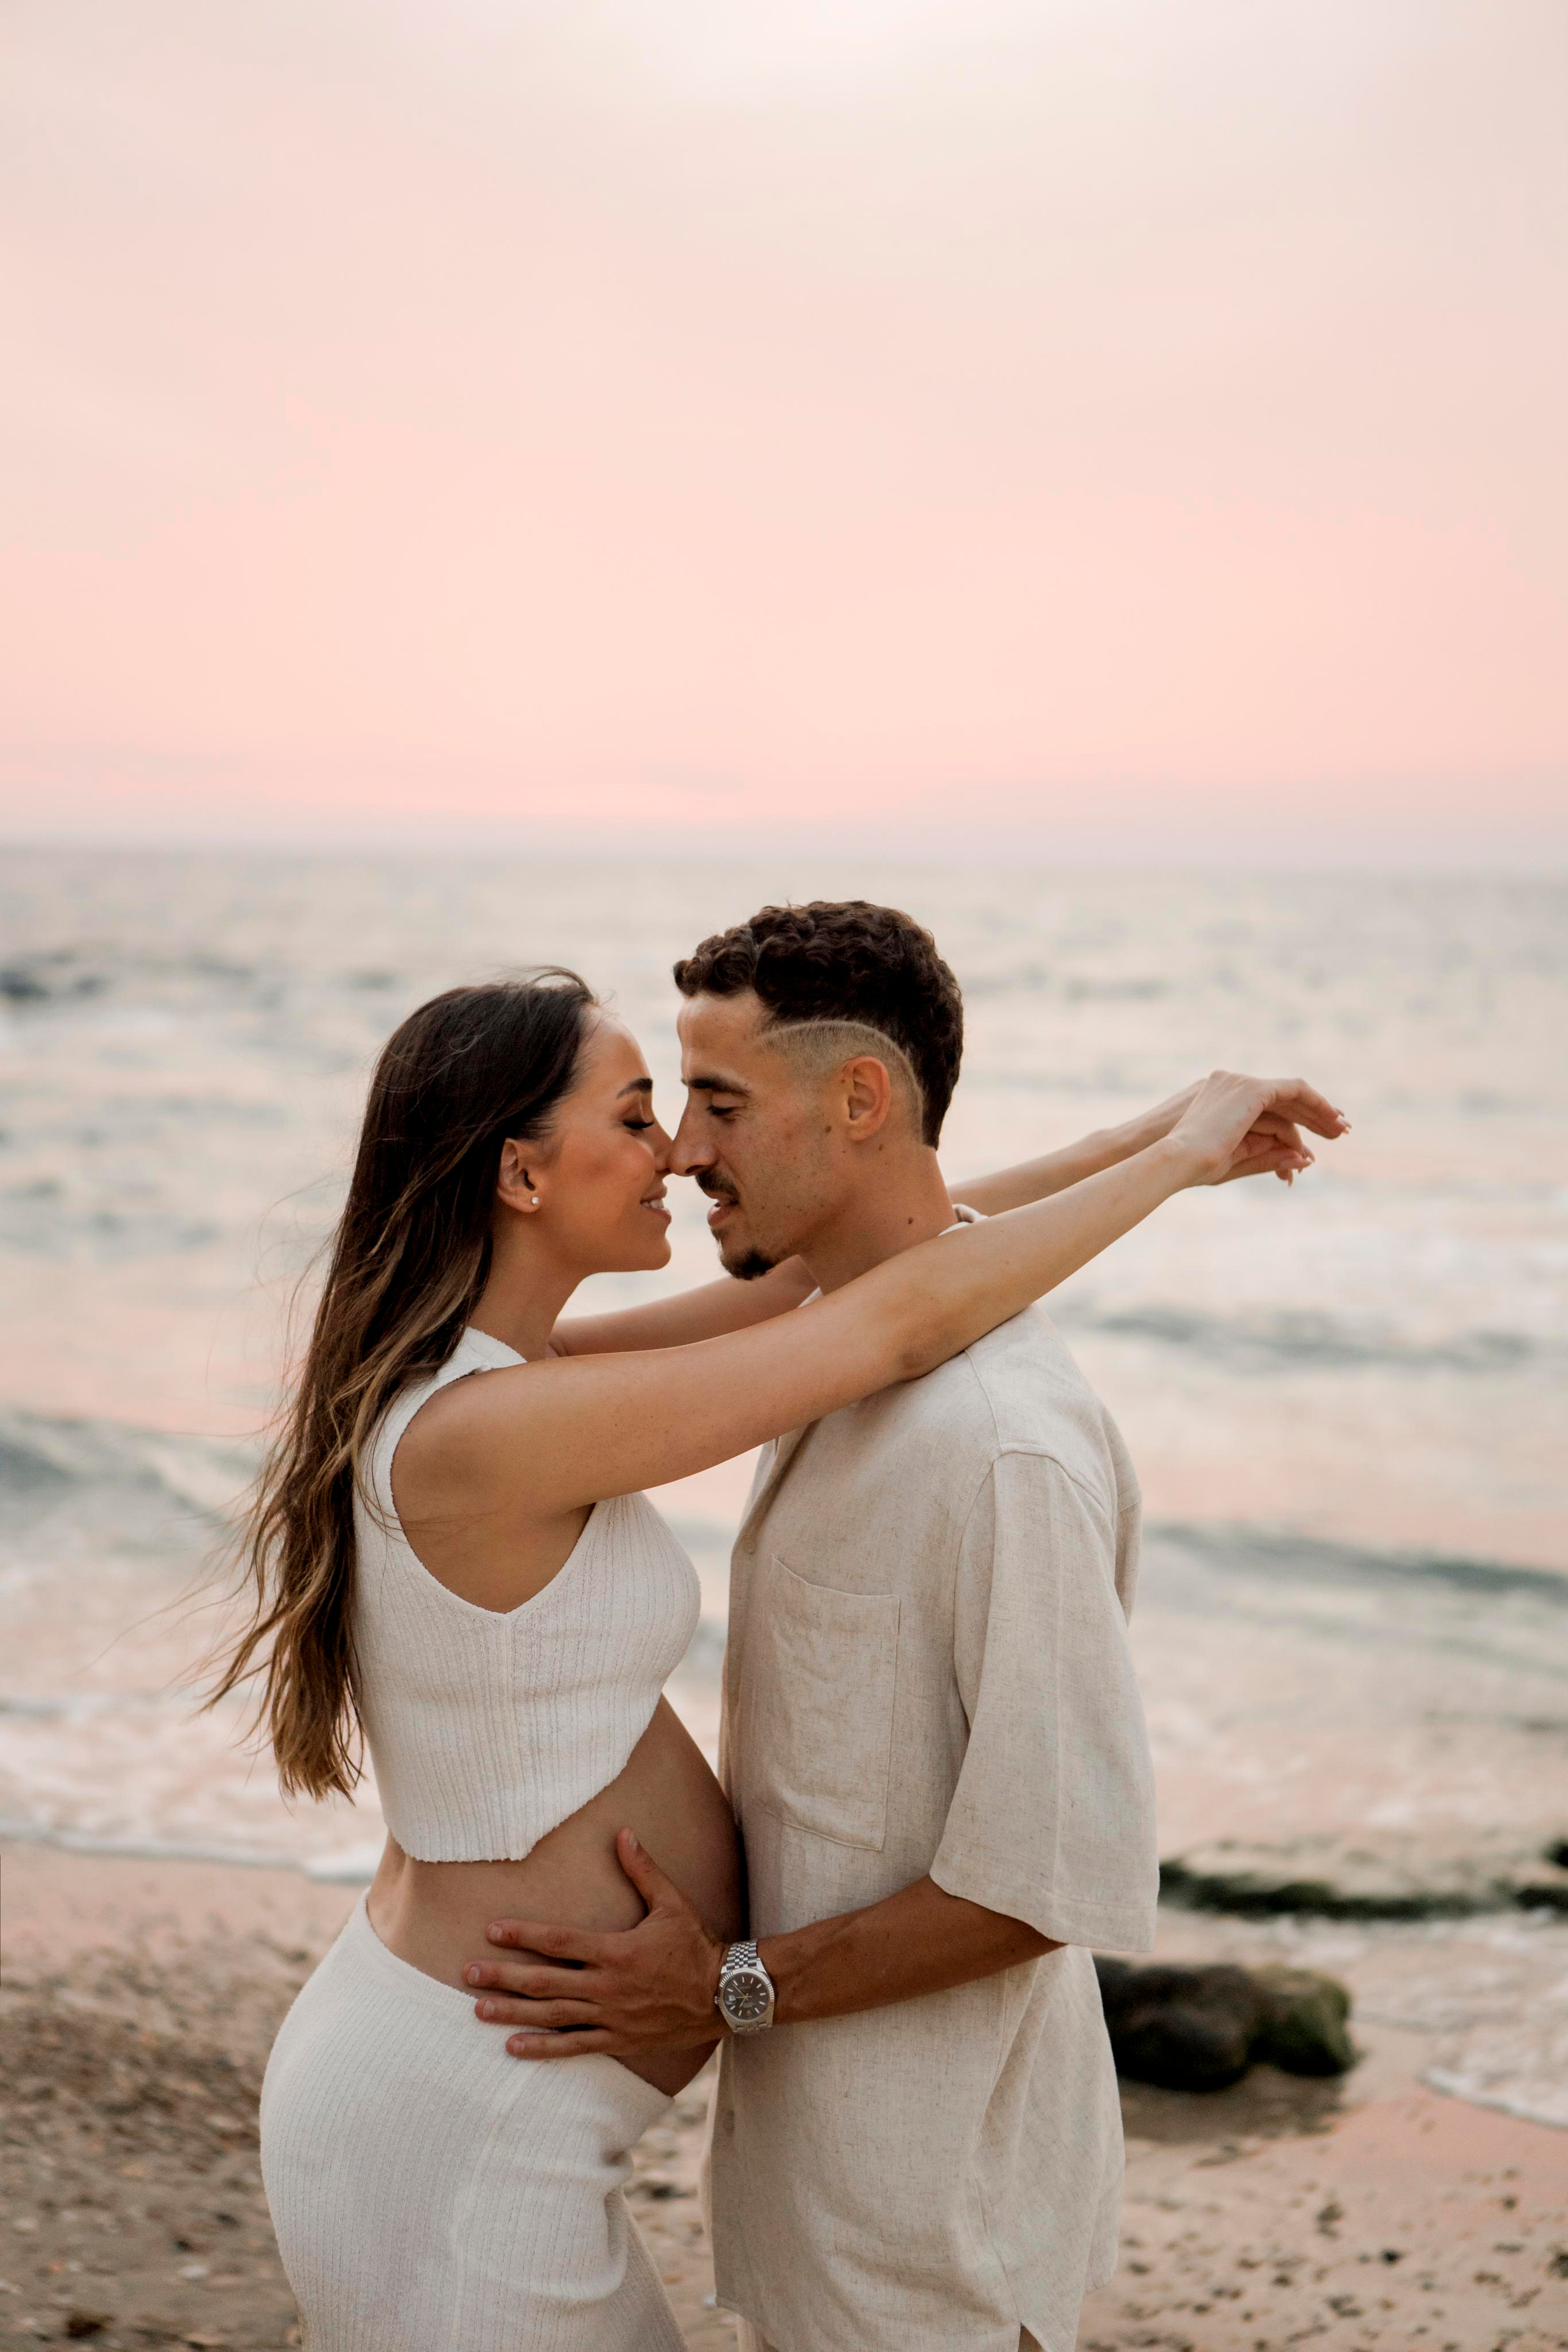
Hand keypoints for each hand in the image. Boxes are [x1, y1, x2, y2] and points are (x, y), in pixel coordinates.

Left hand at [466, 1830, 728, 2061]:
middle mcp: (607, 1985)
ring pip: (551, 2015)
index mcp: (616, 1950)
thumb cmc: (695, 1946)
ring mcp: (610, 2016)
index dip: (524, 1935)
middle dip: (503, 1976)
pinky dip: (542, 2048)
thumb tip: (623, 1832)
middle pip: (544, 1981)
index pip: (559, 1941)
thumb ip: (643, 1870)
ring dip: (512, 2012)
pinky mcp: (617, 2040)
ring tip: (478, 2010)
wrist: (723, 1995)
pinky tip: (513, 2048)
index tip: (492, 1930)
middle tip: (467, 1973)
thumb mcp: (672, 1903)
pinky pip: (573, 2046)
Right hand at [1165, 1072, 1349, 1189]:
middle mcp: (1230, 1084)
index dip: (1294, 1123)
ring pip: (1292, 1094)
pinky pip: (1294, 1090)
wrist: (1176, 1160)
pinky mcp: (1251, 1089)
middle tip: (1339, 1131)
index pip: (1267, 1107)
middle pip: (1283, 1099)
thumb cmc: (1196, 1166)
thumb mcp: (1238, 1160)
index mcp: (1220, 1099)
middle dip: (1313, 1115)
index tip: (1313, 1146)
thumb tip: (1305, 1159)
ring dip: (1319, 1111)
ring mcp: (1240, 1083)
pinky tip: (1331, 1119)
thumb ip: (1270, 1156)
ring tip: (1341, 1130)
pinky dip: (1315, 1104)